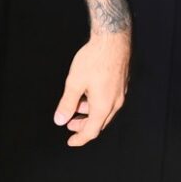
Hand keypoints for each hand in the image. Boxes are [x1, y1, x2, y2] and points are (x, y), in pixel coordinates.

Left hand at [53, 30, 130, 147]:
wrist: (113, 39)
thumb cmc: (94, 59)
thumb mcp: (74, 83)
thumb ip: (67, 104)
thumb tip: (59, 121)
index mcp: (103, 105)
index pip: (91, 131)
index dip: (79, 139)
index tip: (70, 142)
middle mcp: (115, 102)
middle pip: (99, 123)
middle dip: (84, 126)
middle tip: (70, 124)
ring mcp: (120, 93)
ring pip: (105, 112)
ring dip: (89, 113)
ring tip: (76, 107)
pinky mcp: (121, 84)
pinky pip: (109, 101)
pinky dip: (97, 104)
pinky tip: (87, 94)